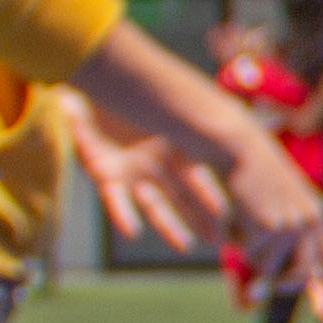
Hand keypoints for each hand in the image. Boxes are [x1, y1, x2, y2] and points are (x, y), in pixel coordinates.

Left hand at [62, 91, 230, 256]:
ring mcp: (129, 169)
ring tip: (185, 245)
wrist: (82, 76)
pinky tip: (133, 231)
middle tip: (219, 241)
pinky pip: (113, 198)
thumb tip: (239, 131)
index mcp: (172, 142)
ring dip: (169, 224)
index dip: (211, 193)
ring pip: (153, 203)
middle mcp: (155, 160)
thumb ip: (195, 118)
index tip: (229, 214)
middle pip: (182, 195)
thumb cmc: (124, 85)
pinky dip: (123, 214)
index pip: (198, 174)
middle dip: (200, 218)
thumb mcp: (164, 100)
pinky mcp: (102, 172)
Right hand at [215, 121, 322, 286]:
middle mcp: (309, 222)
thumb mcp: (268, 213)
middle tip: (258, 288)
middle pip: (303, 275)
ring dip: (252, 258)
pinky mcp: (270, 228)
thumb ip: (271, 251)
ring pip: (270, 269)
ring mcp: (292, 226)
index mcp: (315, 213)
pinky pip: (250, 257)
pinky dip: (239, 246)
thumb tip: (257, 298)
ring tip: (245, 225)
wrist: (238, 148)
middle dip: (281, 285)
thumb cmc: (248, 180)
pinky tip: (238, 217)